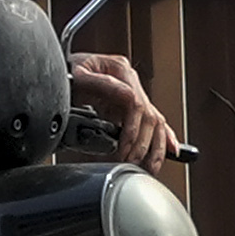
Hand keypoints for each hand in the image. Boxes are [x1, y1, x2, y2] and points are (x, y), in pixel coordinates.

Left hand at [70, 51, 180, 175]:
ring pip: (156, 121)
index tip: (123, 148)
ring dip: (156, 146)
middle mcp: (130, 80)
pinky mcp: (130, 105)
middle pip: (149, 116)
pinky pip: (153, 121)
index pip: (136, 103)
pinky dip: (165, 136)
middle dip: (141, 144)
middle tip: (130, 162)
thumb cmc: (67, 70)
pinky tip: (173, 150)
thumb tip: (127, 96)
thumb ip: (102, 84)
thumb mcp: (78, 74)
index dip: (131, 129)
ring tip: (151, 166)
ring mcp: (133, 92)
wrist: (62, 69)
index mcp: (120, 70)